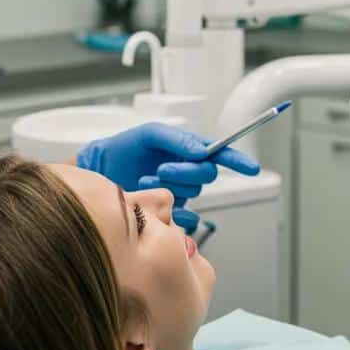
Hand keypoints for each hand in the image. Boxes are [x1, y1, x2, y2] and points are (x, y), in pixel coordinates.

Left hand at [77, 122, 259, 232]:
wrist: (98, 175)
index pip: (219, 153)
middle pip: (206, 174)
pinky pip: (184, 214)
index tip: (251, 168)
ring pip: (193, 192)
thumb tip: (202, 151)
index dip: (237, 160)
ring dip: (169, 186)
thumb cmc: (121, 149)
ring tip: (143, 181)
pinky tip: (153, 202)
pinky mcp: (170, 209)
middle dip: (185, 172)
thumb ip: (176, 139)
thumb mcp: (148, 135)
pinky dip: (172, 210)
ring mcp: (179, 190)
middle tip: (161, 170)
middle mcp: (186, 169)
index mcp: (186, 148)